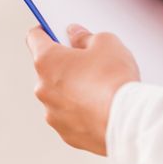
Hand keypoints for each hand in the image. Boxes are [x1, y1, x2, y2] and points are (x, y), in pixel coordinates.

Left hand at [26, 24, 139, 155]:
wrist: (128, 121)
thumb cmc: (114, 81)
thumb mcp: (106, 43)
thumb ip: (86, 36)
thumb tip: (77, 36)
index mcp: (47, 61)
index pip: (34, 38)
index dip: (45, 31)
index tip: (52, 30)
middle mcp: (43, 88)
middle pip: (48, 69)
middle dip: (65, 64)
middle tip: (89, 62)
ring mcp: (52, 113)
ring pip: (58, 95)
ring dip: (72, 90)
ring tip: (100, 89)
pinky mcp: (66, 133)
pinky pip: (70, 117)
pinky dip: (81, 112)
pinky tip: (101, 108)